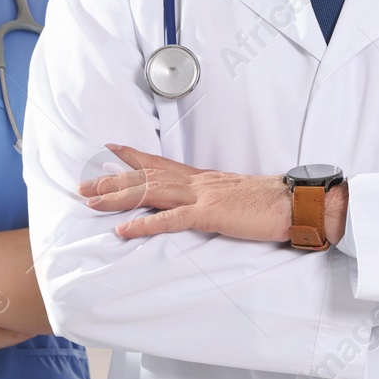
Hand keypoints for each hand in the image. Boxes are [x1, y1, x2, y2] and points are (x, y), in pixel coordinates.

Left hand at [83, 145, 295, 241]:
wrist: (295, 203)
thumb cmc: (271, 204)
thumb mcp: (237, 197)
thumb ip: (216, 199)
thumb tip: (205, 205)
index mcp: (205, 179)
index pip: (162, 163)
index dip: (133, 156)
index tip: (109, 150)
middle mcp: (199, 182)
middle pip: (147, 177)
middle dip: (112, 181)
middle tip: (83, 186)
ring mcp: (203, 196)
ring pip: (152, 192)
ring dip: (118, 197)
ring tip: (91, 202)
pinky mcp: (210, 215)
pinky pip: (172, 219)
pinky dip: (145, 224)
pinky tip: (124, 229)